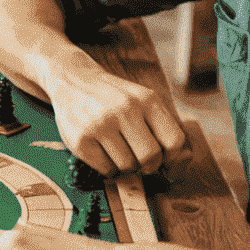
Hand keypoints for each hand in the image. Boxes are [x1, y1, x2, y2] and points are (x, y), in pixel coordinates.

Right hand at [42, 58, 190, 176]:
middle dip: (148, 166)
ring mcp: (100, 124)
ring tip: (118, 152)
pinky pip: (106, 169)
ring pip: (127, 166)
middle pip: (150, 157)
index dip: (172, 158)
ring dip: (126, 166)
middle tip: (141, 162)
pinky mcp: (80, 140)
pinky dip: (108, 167)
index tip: (165, 161)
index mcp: (146, 100)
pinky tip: (103, 153)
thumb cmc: (114, 97)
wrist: (72, 81)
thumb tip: (177, 166)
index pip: (174, 141)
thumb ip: (162, 126)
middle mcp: (124, 110)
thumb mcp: (142, 100)